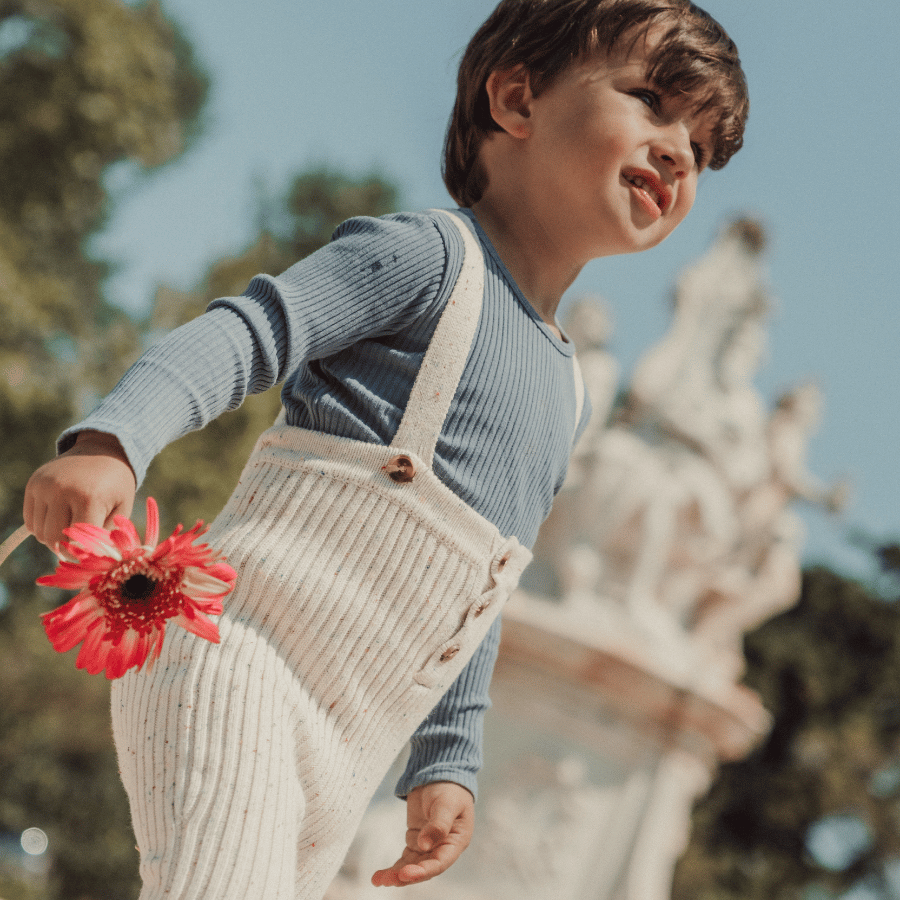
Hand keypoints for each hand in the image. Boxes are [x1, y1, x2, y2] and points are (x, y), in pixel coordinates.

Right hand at [24, 430, 136, 550]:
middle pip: (54, 539)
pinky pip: (30, 520)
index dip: (82, 553)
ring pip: (40, 532)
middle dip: (67, 548)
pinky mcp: (33, 484)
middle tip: (79, 546)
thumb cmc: (116, 484)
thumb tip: (90, 559)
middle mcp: (62, 490)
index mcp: (88, 497)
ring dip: (54, 538)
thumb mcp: (122, 508)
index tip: (89, 554)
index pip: (76, 541)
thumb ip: (107, 534)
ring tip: (71, 529)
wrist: (103, 449)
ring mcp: (44, 486)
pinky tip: (59, 519)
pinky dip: (43, 527)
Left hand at [370, 781, 473, 887]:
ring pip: (412, 866)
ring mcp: (428, 846)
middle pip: (424, 868)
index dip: (423, 871)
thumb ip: (438, 824)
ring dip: (397, 874)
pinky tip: (380, 876)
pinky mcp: (416, 840)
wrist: (438, 775)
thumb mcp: (446, 804)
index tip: (405, 873)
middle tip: (388, 880)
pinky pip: (405, 859)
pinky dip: (393, 867)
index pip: (439, 862)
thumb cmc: (449, 789)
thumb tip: (425, 845)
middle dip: (406, 875)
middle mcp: (443, 848)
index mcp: (456, 841)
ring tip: (379, 880)